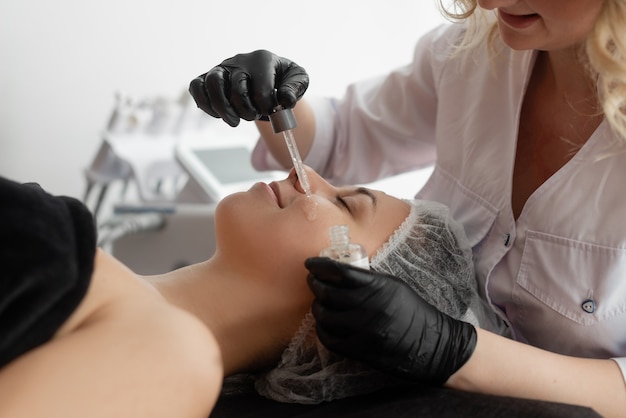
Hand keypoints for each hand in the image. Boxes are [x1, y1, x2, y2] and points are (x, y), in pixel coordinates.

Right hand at [189, 50, 308, 126]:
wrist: (268, 78)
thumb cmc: (282, 80)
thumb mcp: (298, 80)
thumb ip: (295, 88)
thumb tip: (285, 101)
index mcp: (262, 59)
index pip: (262, 87)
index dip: (267, 106)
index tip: (271, 113)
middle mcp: (239, 61)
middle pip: (236, 86)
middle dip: (246, 109)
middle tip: (253, 117)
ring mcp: (221, 68)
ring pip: (213, 84)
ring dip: (223, 108)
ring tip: (234, 121)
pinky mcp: (207, 78)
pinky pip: (196, 87)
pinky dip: (204, 103)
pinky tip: (218, 114)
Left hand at [305, 257, 476, 383]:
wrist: (432, 346)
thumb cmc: (413, 312)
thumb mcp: (394, 287)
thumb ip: (368, 280)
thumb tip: (339, 272)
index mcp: (379, 287)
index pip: (340, 272)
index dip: (320, 266)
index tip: (310, 263)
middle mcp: (369, 307)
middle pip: (328, 292)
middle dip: (315, 284)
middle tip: (313, 281)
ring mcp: (363, 331)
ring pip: (325, 316)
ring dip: (317, 307)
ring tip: (319, 303)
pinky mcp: (360, 351)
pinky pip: (329, 338)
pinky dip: (322, 329)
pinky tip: (325, 323)